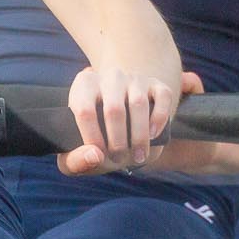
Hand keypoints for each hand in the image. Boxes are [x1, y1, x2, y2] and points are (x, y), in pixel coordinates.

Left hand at [57, 65, 180, 177]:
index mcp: (84, 86)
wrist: (120, 127)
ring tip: (138, 157)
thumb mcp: (76, 153)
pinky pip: (163, 97)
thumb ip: (76, 160)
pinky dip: (160, 118)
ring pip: (139, 104)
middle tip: (118, 160)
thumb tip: (95, 156)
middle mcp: (110, 77)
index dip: (92, 137)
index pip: (84, 110)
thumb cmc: (94, 141)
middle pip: (114, 109)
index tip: (98, 156)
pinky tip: (153, 135)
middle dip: (118, 142)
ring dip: (139, 136)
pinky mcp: (156, 85)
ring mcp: (135, 79)